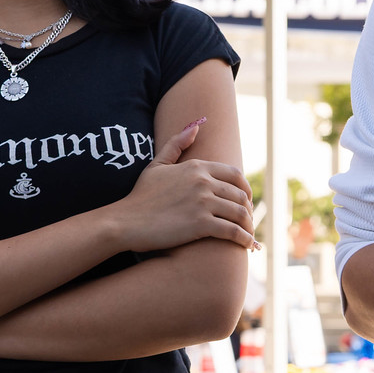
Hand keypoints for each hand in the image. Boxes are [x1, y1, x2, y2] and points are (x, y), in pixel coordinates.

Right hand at [110, 119, 258, 252]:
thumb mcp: (157, 165)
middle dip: (248, 209)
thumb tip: (196, 126)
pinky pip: (232, 231)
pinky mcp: (201, 224)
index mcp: (197, 167)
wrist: (124, 221)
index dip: (246, 189)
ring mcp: (203, 202)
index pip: (235, 175)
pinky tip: (246, 246)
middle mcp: (203, 181)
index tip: (246, 200)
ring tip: (249, 236)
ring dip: (249, 226)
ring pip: (240, 213)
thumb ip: (176, 144)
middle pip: (240, 194)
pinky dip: (244, 239)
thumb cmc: (140, 196)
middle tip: (248, 221)